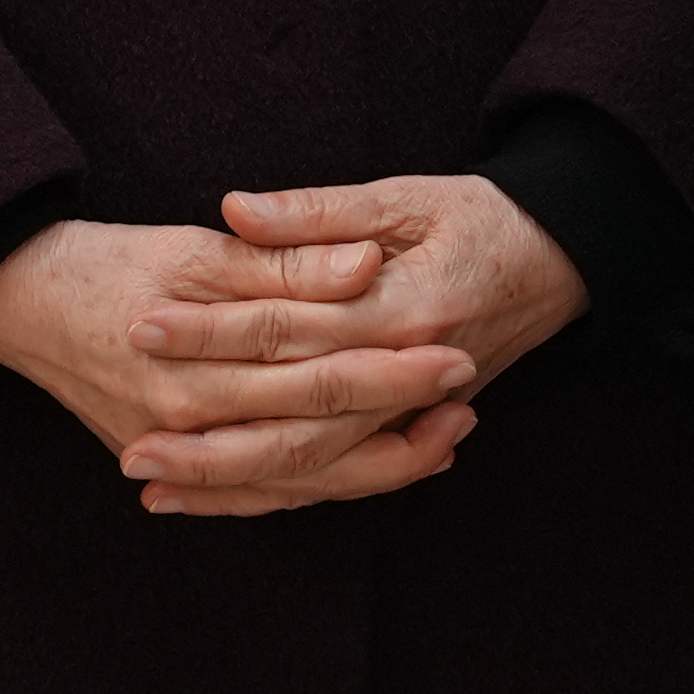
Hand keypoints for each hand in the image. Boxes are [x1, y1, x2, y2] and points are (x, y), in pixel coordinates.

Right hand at [0, 213, 475, 512]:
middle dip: (397, 424)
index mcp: (200, 365)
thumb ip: (285, 261)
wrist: (19, 299)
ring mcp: (177, 453)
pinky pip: (255, 494)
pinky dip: (314, 488)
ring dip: (370, 470)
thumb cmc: (110, 261)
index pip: (318, 372)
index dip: (392, 367)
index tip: (457, 352)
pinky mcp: (170, 462)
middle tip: (468, 404)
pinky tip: (368, 473)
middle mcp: (189, 425)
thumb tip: (366, 265)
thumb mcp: (198, 247)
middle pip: (316, 438)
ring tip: (441, 448)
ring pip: (293, 481)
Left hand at [152, 170, 597, 504]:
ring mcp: (410, 411)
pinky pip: (336, 477)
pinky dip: (274, 493)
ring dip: (230, 480)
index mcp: (405, 309)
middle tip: (130, 440)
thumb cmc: (482, 219)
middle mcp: (408, 375)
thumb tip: (236, 209)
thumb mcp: (407, 196)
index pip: (291, 327)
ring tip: (151, 482)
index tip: (143, 324)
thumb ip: (319, 212)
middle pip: (294, 421)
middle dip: (208, 435)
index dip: (214, 329)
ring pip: (312, 466)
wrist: (562, 260)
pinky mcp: (408, 427)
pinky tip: (212, 498)